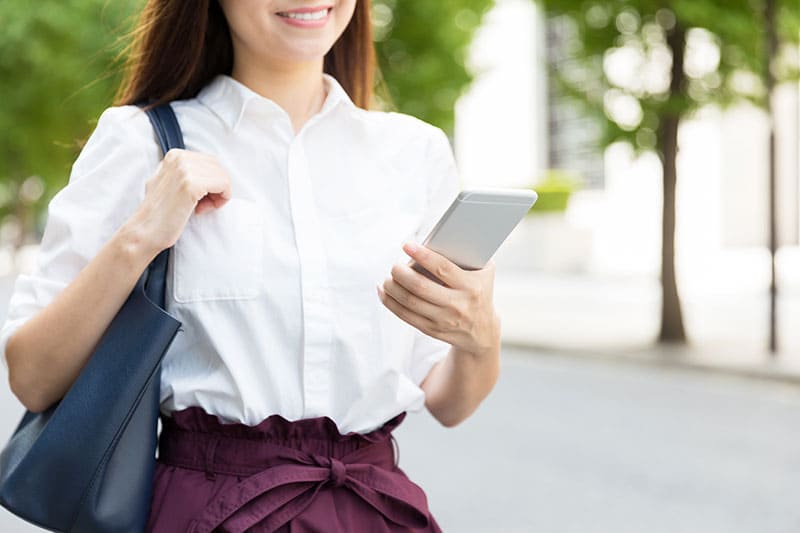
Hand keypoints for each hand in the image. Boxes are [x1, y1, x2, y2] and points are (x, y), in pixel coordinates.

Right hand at [131, 148, 232, 255]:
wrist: (145, 231)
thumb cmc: (159, 213)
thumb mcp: (169, 181)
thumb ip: (186, 173)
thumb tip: (210, 172)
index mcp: (175, 155)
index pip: (211, 162)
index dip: (211, 182)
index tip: (199, 198)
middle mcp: (180, 158)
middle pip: (218, 168)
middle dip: (216, 188)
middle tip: (202, 205)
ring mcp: (185, 170)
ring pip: (223, 177)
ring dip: (218, 196)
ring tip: (199, 207)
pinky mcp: (192, 184)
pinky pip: (224, 185)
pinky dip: (220, 200)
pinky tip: (201, 210)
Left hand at [376, 241, 500, 357]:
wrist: (482, 330)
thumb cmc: (478, 291)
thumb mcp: (482, 272)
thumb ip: (467, 255)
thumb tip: (438, 238)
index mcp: (471, 286)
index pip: (443, 268)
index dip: (423, 255)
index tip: (406, 245)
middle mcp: (458, 304)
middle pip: (421, 287)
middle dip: (402, 273)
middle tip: (394, 265)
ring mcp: (444, 319)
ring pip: (410, 302)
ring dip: (393, 288)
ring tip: (387, 278)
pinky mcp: (432, 330)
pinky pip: (405, 315)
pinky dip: (390, 302)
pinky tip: (383, 291)